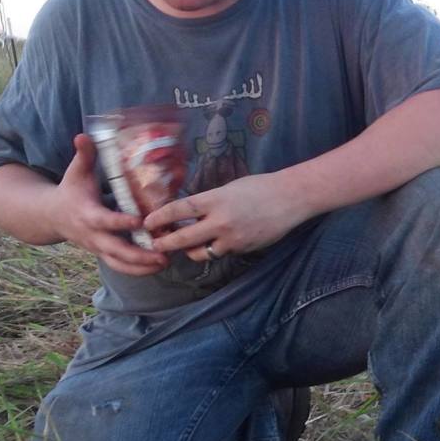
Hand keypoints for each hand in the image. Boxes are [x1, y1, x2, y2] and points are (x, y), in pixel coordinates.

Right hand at [51, 134, 168, 276]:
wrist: (52, 216)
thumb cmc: (70, 190)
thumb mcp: (76, 172)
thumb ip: (84, 155)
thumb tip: (83, 136)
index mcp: (86, 214)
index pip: (104, 220)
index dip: (121, 222)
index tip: (140, 221)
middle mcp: (92, 235)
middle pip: (115, 250)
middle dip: (138, 255)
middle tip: (162, 254)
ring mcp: (97, 248)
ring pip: (118, 263)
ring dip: (142, 267)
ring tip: (165, 263)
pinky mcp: (103, 254)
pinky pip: (120, 266)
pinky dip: (138, 269)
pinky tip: (159, 265)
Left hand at [145, 172, 307, 263]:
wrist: (291, 199)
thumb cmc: (260, 187)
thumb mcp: (229, 188)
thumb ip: (209, 202)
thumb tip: (188, 212)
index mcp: (215, 199)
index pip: (179, 210)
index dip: (160, 218)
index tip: (148, 223)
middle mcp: (221, 221)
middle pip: (184, 238)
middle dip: (166, 243)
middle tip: (155, 244)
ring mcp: (232, 238)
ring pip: (201, 253)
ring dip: (189, 251)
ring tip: (185, 247)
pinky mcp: (243, 249)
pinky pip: (221, 253)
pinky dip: (214, 249)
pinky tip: (214, 243)